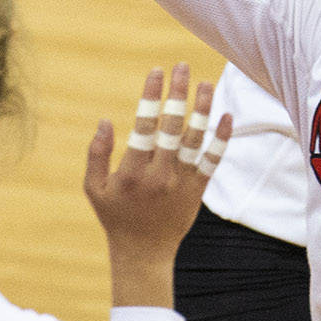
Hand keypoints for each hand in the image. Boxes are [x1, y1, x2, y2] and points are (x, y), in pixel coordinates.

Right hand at [84, 64, 232, 304]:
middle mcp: (159, 175)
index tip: (157, 72)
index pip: (144, 125)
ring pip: (195, 140)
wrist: (144, 253)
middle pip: (172, 127)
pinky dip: (221, 140)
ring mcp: (181, 183)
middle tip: (183, 67)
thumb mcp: (93, 188)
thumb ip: (97, 154)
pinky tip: (227, 117)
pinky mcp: (197, 191)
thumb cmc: (115, 217)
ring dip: (202, 110)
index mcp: (133, 171)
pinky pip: (212, 162)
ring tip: (206, 84)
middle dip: (178, 94)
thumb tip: (105, 120)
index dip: (151, 97)